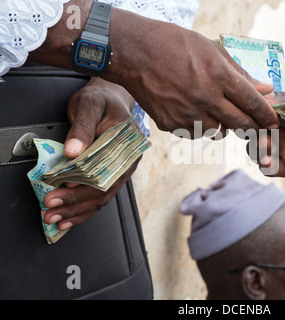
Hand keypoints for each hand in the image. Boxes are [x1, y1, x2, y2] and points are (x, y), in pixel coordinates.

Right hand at [29, 2, 278, 138]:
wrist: (135, 53)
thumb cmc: (175, 44)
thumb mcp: (212, 50)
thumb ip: (240, 73)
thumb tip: (265, 89)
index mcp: (219, 76)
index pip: (253, 104)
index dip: (267, 115)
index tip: (273, 121)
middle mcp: (205, 98)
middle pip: (240, 124)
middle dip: (251, 125)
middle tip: (252, 122)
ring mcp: (187, 114)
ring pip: (218, 133)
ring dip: (223, 125)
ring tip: (214, 110)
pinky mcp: (171, 124)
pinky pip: (195, 133)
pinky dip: (200, 126)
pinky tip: (193, 111)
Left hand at [42, 78, 139, 229]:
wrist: (108, 99)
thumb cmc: (101, 101)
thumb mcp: (89, 106)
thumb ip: (82, 127)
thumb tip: (73, 151)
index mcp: (127, 145)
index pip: (107, 170)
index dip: (87, 182)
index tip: (63, 187)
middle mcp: (126, 161)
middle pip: (104, 189)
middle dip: (76, 202)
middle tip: (52, 208)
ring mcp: (119, 170)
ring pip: (101, 198)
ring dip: (77, 211)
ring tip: (55, 218)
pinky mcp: (109, 175)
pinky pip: (98, 196)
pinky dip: (82, 209)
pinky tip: (68, 217)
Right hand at [253, 86, 284, 181]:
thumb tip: (264, 98)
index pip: (260, 106)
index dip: (252, 107)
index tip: (255, 108)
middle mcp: (281, 127)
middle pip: (252, 127)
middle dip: (249, 127)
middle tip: (257, 128)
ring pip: (255, 147)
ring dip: (254, 146)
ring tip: (266, 144)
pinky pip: (268, 167)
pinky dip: (263, 164)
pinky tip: (270, 160)